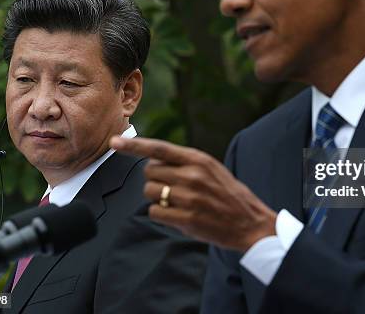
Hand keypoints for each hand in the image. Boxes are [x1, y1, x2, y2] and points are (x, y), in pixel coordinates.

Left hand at [109, 136, 276, 251]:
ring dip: (157, 198)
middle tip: (173, 188)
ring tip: (178, 202)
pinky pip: (155, 212)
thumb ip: (186, 162)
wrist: (250, 222)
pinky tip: (179, 215)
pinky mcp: (186, 218)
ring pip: (150, 192)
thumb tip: (154, 160)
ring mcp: (189, 198)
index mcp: (198, 159)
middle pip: (150, 172)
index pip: (159, 148)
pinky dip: (161, 214)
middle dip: (155, 180)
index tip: (114, 142)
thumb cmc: (228, 194)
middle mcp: (192, 175)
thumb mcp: (212, 168)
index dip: (134, 145)